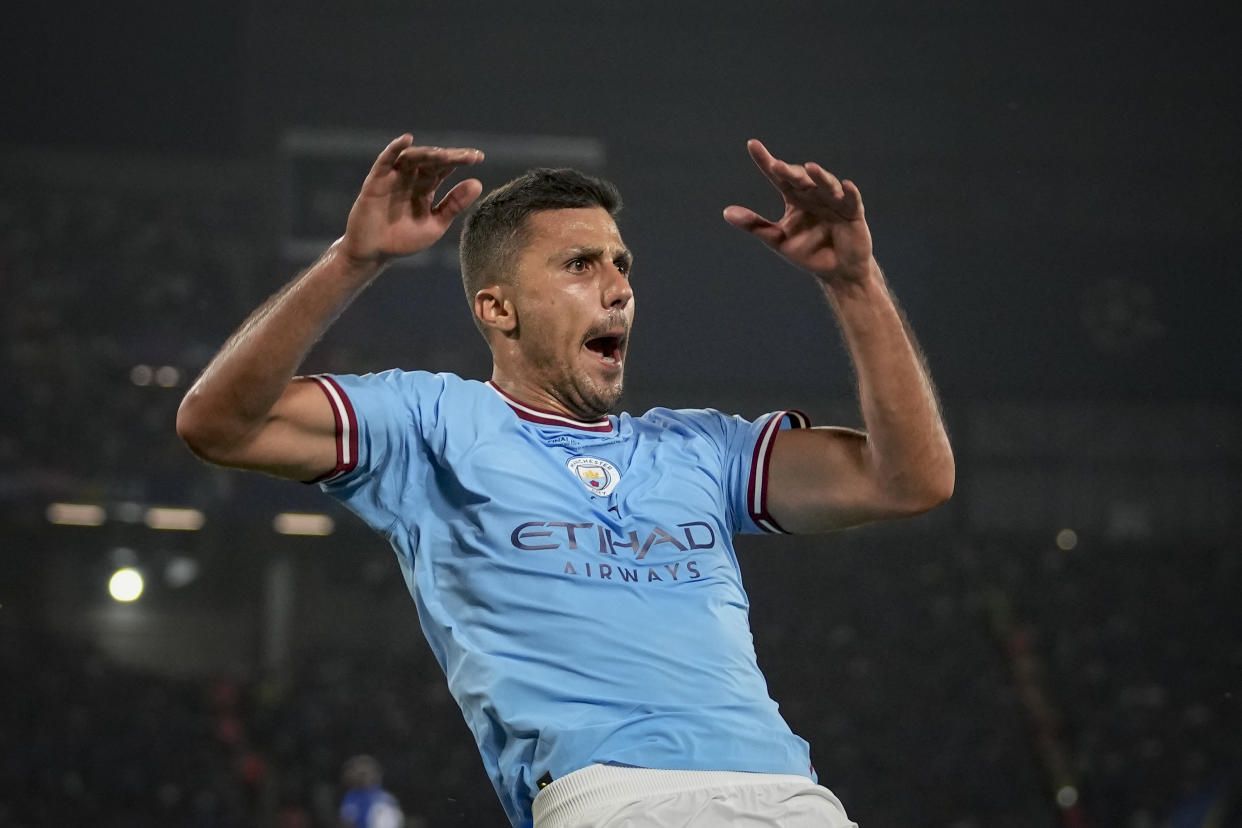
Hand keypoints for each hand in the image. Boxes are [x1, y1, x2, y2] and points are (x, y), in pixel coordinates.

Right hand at [340, 134, 484, 265]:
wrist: (373, 253)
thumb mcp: (435, 224)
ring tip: (444, 154)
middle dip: (449, 157)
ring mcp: (393, 177)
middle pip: (431, 161)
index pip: (445, 168)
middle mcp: (410, 178)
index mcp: (426, 187)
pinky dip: (394, 148)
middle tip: (468, 156)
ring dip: (428, 154)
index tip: (478, 157)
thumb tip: (478, 183)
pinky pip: (385, 160)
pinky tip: (407, 140)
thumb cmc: (403, 240)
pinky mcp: (376, 180)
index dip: (460, 161)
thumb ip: (454, 205)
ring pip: (412, 158)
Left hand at [724, 139, 873, 281]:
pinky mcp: (852, 213)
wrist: (837, 272)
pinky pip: (852, 200)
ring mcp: (834, 202)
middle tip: (777, 167)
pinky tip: (845, 185)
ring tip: (810, 169)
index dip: (766, 161)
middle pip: (801, 179)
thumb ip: (754, 225)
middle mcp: (813, 195)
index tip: (752, 145)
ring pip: (826, 185)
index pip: (778, 177)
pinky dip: (849, 192)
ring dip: (820, 177)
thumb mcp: (777, 240)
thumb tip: (726, 212)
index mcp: (795, 198)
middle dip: (791, 172)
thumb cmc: (808, 253)